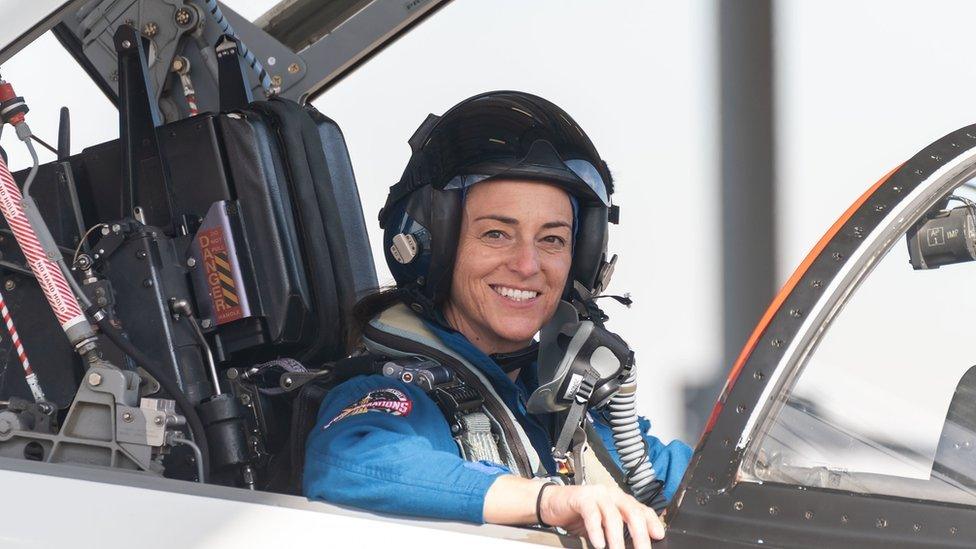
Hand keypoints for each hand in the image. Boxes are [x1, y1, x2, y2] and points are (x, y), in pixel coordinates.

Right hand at [539, 484, 664, 548]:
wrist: (552, 504)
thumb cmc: (579, 515)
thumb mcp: (603, 525)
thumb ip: (619, 531)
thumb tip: (635, 545)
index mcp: (621, 500)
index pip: (642, 509)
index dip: (653, 522)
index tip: (659, 537)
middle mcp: (612, 494)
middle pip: (632, 512)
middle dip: (640, 533)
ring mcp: (597, 494)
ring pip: (612, 515)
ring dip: (617, 538)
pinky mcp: (581, 497)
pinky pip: (592, 514)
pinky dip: (596, 530)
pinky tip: (599, 543)